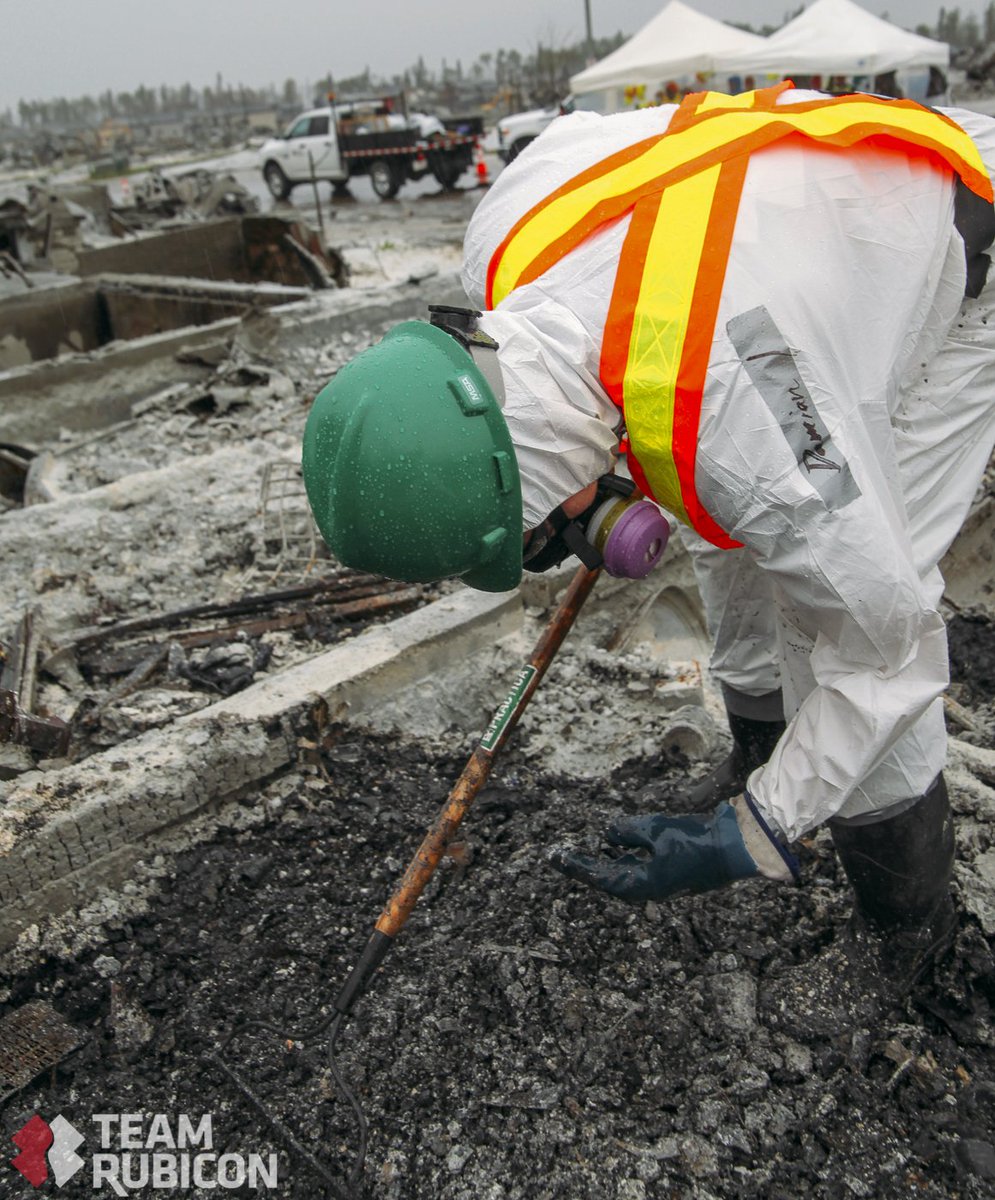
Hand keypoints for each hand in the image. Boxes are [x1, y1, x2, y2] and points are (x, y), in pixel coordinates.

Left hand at [550, 797, 795, 903]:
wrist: (733, 847)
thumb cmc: (695, 841)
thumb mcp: (655, 830)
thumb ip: (627, 831)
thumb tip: (607, 833)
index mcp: (642, 885)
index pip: (600, 878)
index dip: (576, 866)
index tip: (555, 857)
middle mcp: (649, 888)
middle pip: (608, 879)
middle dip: (585, 866)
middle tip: (562, 855)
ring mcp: (660, 881)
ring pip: (622, 873)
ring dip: (603, 861)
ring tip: (585, 850)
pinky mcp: (670, 871)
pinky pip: (637, 866)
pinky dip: (623, 856)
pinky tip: (615, 844)